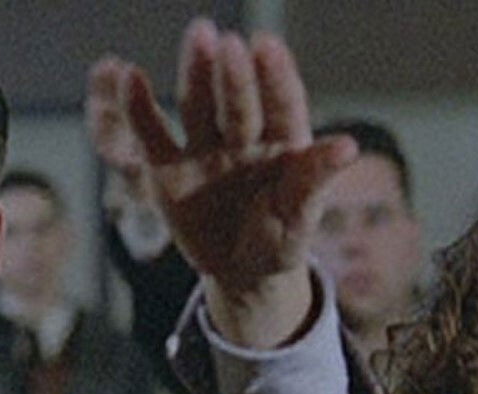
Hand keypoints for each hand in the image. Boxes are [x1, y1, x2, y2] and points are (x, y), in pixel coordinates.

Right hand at [92, 19, 356, 346]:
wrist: (241, 274)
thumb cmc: (280, 240)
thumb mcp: (299, 218)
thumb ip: (313, 181)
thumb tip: (348, 146)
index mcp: (284, 144)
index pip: (282, 106)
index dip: (276, 77)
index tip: (267, 47)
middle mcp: (244, 138)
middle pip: (239, 103)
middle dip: (234, 76)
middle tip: (228, 43)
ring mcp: (206, 150)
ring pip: (200, 106)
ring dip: (196, 71)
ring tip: (197, 36)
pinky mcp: (169, 169)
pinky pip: (153, 136)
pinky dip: (138, 109)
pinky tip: (128, 76)